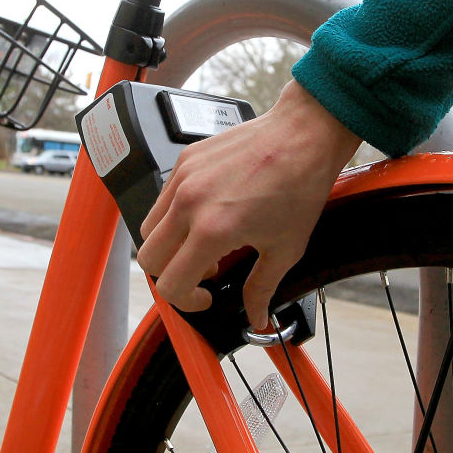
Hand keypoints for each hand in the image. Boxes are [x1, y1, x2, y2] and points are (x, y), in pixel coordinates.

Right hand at [138, 81, 362, 330]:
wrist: (304, 135)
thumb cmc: (300, 186)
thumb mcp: (285, 249)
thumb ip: (261, 288)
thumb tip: (257, 317)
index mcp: (211, 230)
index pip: (170, 284)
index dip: (186, 301)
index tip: (205, 297)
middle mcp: (189, 203)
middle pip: (148, 259)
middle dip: (172, 275)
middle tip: (204, 272)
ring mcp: (183, 178)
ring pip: (150, 228)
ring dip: (170, 246)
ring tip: (206, 242)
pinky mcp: (186, 159)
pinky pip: (163, 199)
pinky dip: (176, 216)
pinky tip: (208, 214)